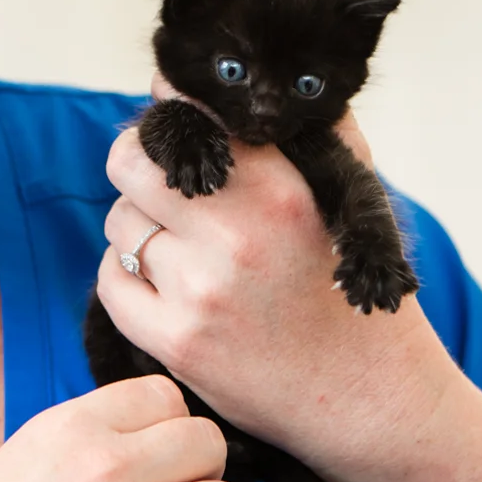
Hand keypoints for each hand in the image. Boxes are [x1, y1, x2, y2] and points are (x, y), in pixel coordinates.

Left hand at [101, 77, 456, 481]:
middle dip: (140, 166)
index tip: (179, 125)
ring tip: (183, 248)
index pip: (185, 114)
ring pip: (119, 224)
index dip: (172, 113)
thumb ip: (313, 132)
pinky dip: (129, 276)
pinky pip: (112, 281)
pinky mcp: (175, 343)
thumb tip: (244, 83)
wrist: (368, 399)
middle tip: (163, 186)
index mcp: (279, 190)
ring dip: (139, 229)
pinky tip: (166, 286)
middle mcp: (236, 236)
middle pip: (129, 162)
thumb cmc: (354, 287)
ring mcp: (200, 292)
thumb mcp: (354, 197)